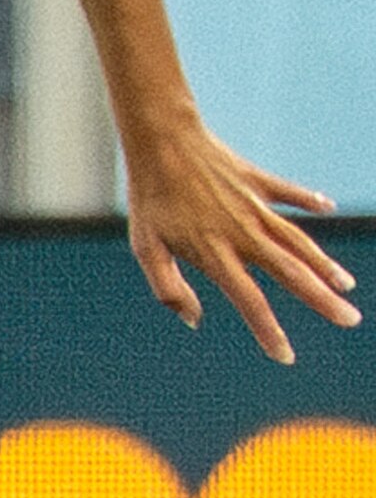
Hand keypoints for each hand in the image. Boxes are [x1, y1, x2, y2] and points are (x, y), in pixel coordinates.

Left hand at [125, 118, 357, 362]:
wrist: (161, 140)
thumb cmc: (150, 198)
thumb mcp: (146, 248)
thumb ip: (168, 288)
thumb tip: (194, 320)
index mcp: (216, 254)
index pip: (250, 301)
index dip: (269, 332)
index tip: (286, 356)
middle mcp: (243, 233)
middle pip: (291, 273)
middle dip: (323, 300)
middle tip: (351, 321)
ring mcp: (254, 205)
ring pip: (298, 239)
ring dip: (324, 264)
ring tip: (345, 285)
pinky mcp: (257, 180)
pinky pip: (288, 193)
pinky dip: (308, 200)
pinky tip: (326, 207)